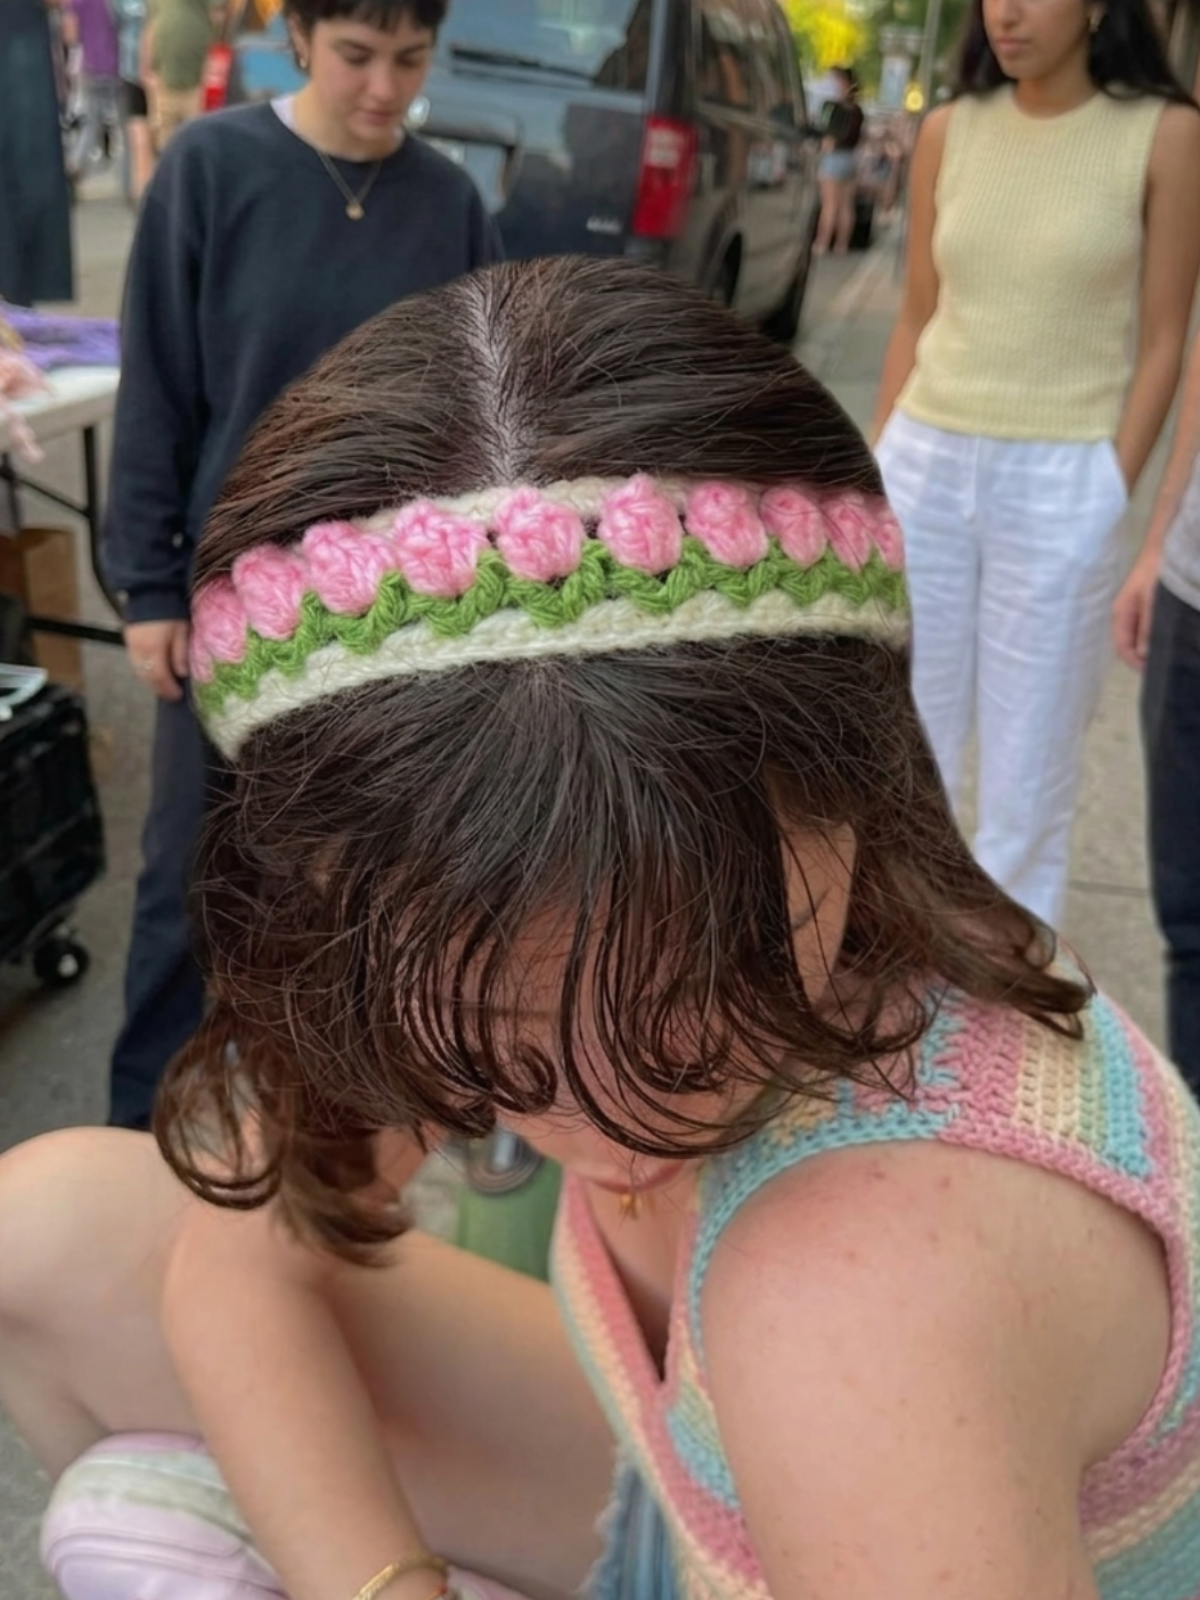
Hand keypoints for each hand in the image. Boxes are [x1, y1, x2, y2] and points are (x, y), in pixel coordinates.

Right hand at [125, 618, 190, 700]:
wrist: (149, 591)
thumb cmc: (170, 611)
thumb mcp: (181, 631)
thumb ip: (180, 653)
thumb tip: (181, 674)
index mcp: (153, 649)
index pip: (159, 678)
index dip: (168, 689)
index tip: (178, 696)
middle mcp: (138, 651)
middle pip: (146, 677)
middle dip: (159, 688)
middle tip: (171, 694)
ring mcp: (131, 646)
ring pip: (139, 671)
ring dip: (151, 681)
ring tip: (163, 685)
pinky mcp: (128, 640)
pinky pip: (135, 662)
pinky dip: (144, 670)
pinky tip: (154, 670)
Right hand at [1112, 553, 1158, 670]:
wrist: (1165, 546)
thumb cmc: (1156, 572)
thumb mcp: (1153, 601)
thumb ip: (1148, 627)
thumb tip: (1144, 655)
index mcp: (1121, 615)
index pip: (1122, 649)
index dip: (1136, 664)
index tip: (1156, 672)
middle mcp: (1124, 616)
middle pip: (1129, 646)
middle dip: (1144, 658)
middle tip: (1165, 664)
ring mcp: (1134, 611)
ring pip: (1138, 638)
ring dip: (1150, 647)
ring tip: (1169, 652)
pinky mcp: (1144, 606)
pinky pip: (1146, 628)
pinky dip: (1155, 636)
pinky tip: (1168, 636)